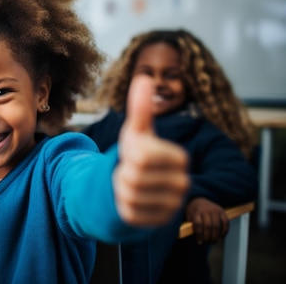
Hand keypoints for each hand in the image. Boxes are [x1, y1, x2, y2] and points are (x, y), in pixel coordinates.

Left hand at [114, 75, 189, 226]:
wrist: (135, 184)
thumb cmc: (137, 153)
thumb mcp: (137, 130)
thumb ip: (140, 108)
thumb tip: (143, 78)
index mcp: (179, 159)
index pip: (144, 156)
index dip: (130, 153)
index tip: (135, 153)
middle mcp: (181, 185)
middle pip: (134, 177)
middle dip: (123, 171)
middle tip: (129, 170)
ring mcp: (171, 206)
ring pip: (129, 196)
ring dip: (120, 189)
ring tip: (129, 184)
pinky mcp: (156, 224)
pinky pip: (129, 214)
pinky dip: (121, 206)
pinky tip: (128, 200)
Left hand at [186, 197, 228, 243]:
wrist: (199, 199)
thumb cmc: (193, 211)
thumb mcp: (188, 216)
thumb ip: (190, 225)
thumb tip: (188, 237)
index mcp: (196, 211)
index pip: (198, 224)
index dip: (199, 235)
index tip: (200, 242)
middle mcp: (206, 210)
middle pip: (208, 226)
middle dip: (208, 237)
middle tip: (207, 244)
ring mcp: (215, 210)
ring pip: (217, 225)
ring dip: (216, 236)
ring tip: (213, 242)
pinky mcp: (222, 211)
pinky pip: (225, 222)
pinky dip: (224, 231)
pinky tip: (221, 237)